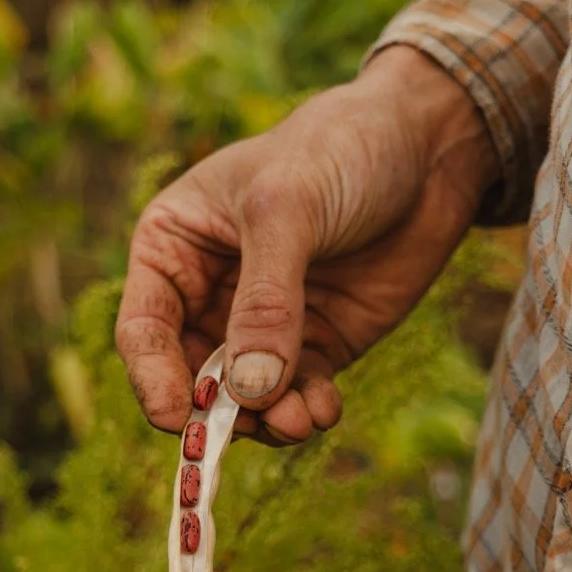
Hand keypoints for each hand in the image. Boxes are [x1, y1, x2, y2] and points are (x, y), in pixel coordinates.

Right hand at [116, 46, 498, 445]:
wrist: (427, 148)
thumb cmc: (337, 151)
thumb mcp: (287, 209)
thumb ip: (265, 300)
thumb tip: (247, 391)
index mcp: (174, 249)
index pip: (144, 329)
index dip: (153, 378)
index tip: (176, 416)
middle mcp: (209, 295)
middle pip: (190, 378)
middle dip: (218, 411)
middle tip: (254, 422)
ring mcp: (263, 326)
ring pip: (244, 400)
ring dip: (267, 420)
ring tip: (299, 420)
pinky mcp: (316, 345)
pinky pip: (297, 396)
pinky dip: (306, 412)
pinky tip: (323, 409)